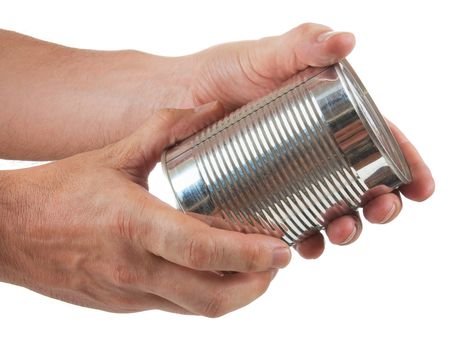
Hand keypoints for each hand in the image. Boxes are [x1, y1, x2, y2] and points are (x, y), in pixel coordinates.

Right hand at [0, 102, 290, 315]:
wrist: (9, 234)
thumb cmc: (58, 193)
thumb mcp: (113, 156)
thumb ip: (163, 130)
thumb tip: (206, 109)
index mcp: (134, 225)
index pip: (203, 250)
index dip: (249, 256)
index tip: (280, 251)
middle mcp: (136, 268)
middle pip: (212, 298)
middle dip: (256, 286)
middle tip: (276, 264)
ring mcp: (130, 294)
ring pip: (197, 309)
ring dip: (235, 294)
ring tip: (254, 270)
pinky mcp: (124, 306)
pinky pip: (175, 307)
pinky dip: (203, 294)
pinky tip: (212, 272)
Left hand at [176, 23, 434, 256]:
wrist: (177, 99)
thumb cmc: (224, 73)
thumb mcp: (266, 55)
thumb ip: (303, 43)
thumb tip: (347, 40)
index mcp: (333, 119)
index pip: (381, 144)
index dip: (408, 167)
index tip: (421, 188)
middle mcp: (319, 152)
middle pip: (365, 185)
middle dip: (382, 204)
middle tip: (380, 212)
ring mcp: (295, 178)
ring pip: (334, 211)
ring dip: (346, 229)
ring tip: (338, 232)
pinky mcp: (266, 198)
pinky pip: (294, 225)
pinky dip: (304, 240)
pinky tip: (303, 247)